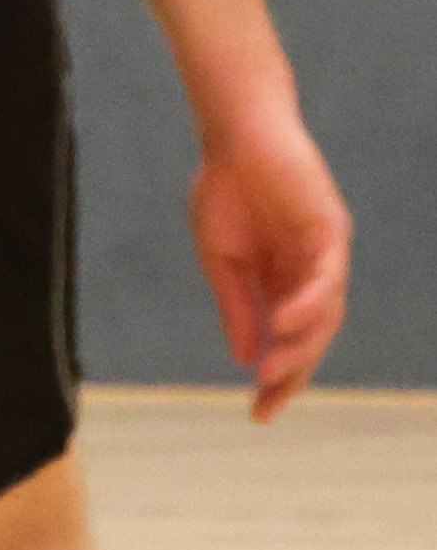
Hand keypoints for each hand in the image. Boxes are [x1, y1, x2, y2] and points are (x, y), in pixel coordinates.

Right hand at [191, 96, 349, 421]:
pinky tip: (285, 322)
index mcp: (284, 283)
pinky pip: (327, 276)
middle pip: (313, 337)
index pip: (288, 341)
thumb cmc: (226, 190)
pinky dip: (309, 302)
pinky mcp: (331, 231)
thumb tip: (244, 355)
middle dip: (292, 373)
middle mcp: (312, 274)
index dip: (276, 379)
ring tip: (272, 373)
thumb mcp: (220, 261)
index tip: (258, 413)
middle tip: (267, 401)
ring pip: (325, 314)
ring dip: (301, 345)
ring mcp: (325, 254)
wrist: (234, 136)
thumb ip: (237, 306)